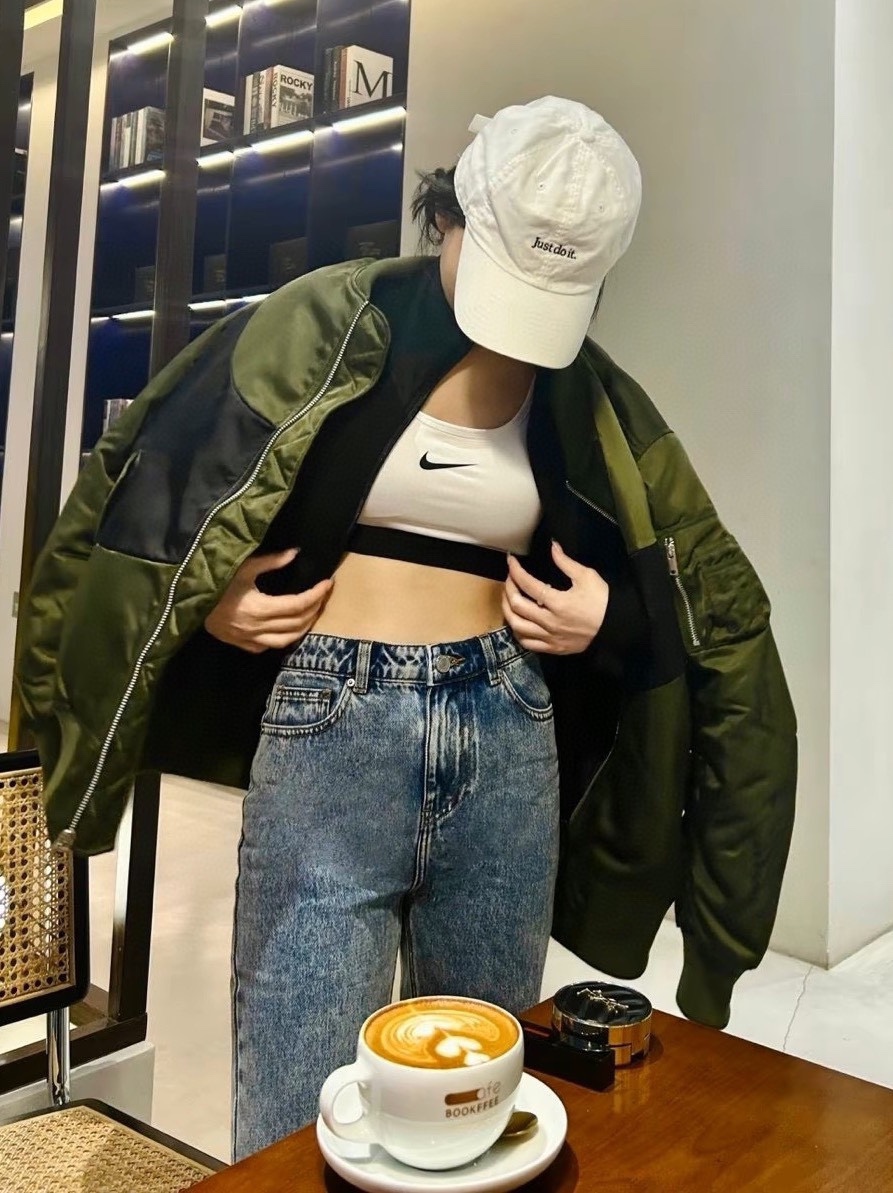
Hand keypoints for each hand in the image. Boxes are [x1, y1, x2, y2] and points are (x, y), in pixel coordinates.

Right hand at [205, 548, 333, 654]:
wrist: (186, 602)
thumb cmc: (215, 583)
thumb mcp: (242, 567)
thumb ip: (270, 561)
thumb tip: (294, 553)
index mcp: (259, 607)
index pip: (298, 604)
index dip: (316, 595)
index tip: (327, 584)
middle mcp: (258, 627)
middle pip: (297, 623)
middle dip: (314, 608)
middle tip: (323, 596)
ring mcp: (250, 639)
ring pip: (286, 640)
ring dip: (303, 627)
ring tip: (312, 613)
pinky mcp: (243, 645)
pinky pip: (269, 646)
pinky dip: (284, 638)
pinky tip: (288, 629)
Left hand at [503, 541, 608, 654]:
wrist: (616, 628)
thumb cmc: (603, 600)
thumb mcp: (587, 576)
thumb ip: (565, 562)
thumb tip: (552, 546)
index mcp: (558, 602)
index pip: (528, 584)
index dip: (515, 570)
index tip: (511, 561)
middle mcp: (550, 621)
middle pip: (517, 605)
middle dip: (508, 588)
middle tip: (510, 578)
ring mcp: (550, 637)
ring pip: (517, 626)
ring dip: (508, 610)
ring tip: (509, 598)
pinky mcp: (553, 648)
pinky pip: (527, 643)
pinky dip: (517, 632)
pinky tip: (517, 622)